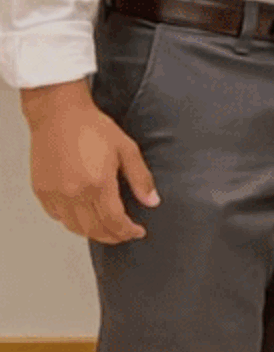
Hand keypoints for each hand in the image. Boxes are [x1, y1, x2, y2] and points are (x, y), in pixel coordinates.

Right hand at [22, 81, 155, 243]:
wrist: (59, 114)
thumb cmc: (93, 127)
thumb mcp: (126, 149)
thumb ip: (140, 178)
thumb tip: (152, 201)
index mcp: (97, 183)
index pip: (114, 221)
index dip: (127, 231)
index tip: (137, 232)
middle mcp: (73, 193)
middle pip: (94, 229)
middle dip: (112, 236)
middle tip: (124, 234)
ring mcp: (55, 194)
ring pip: (74, 227)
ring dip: (92, 232)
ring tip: (107, 229)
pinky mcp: (41, 191)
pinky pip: (58, 216)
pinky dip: (72, 221)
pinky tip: (83, 216)